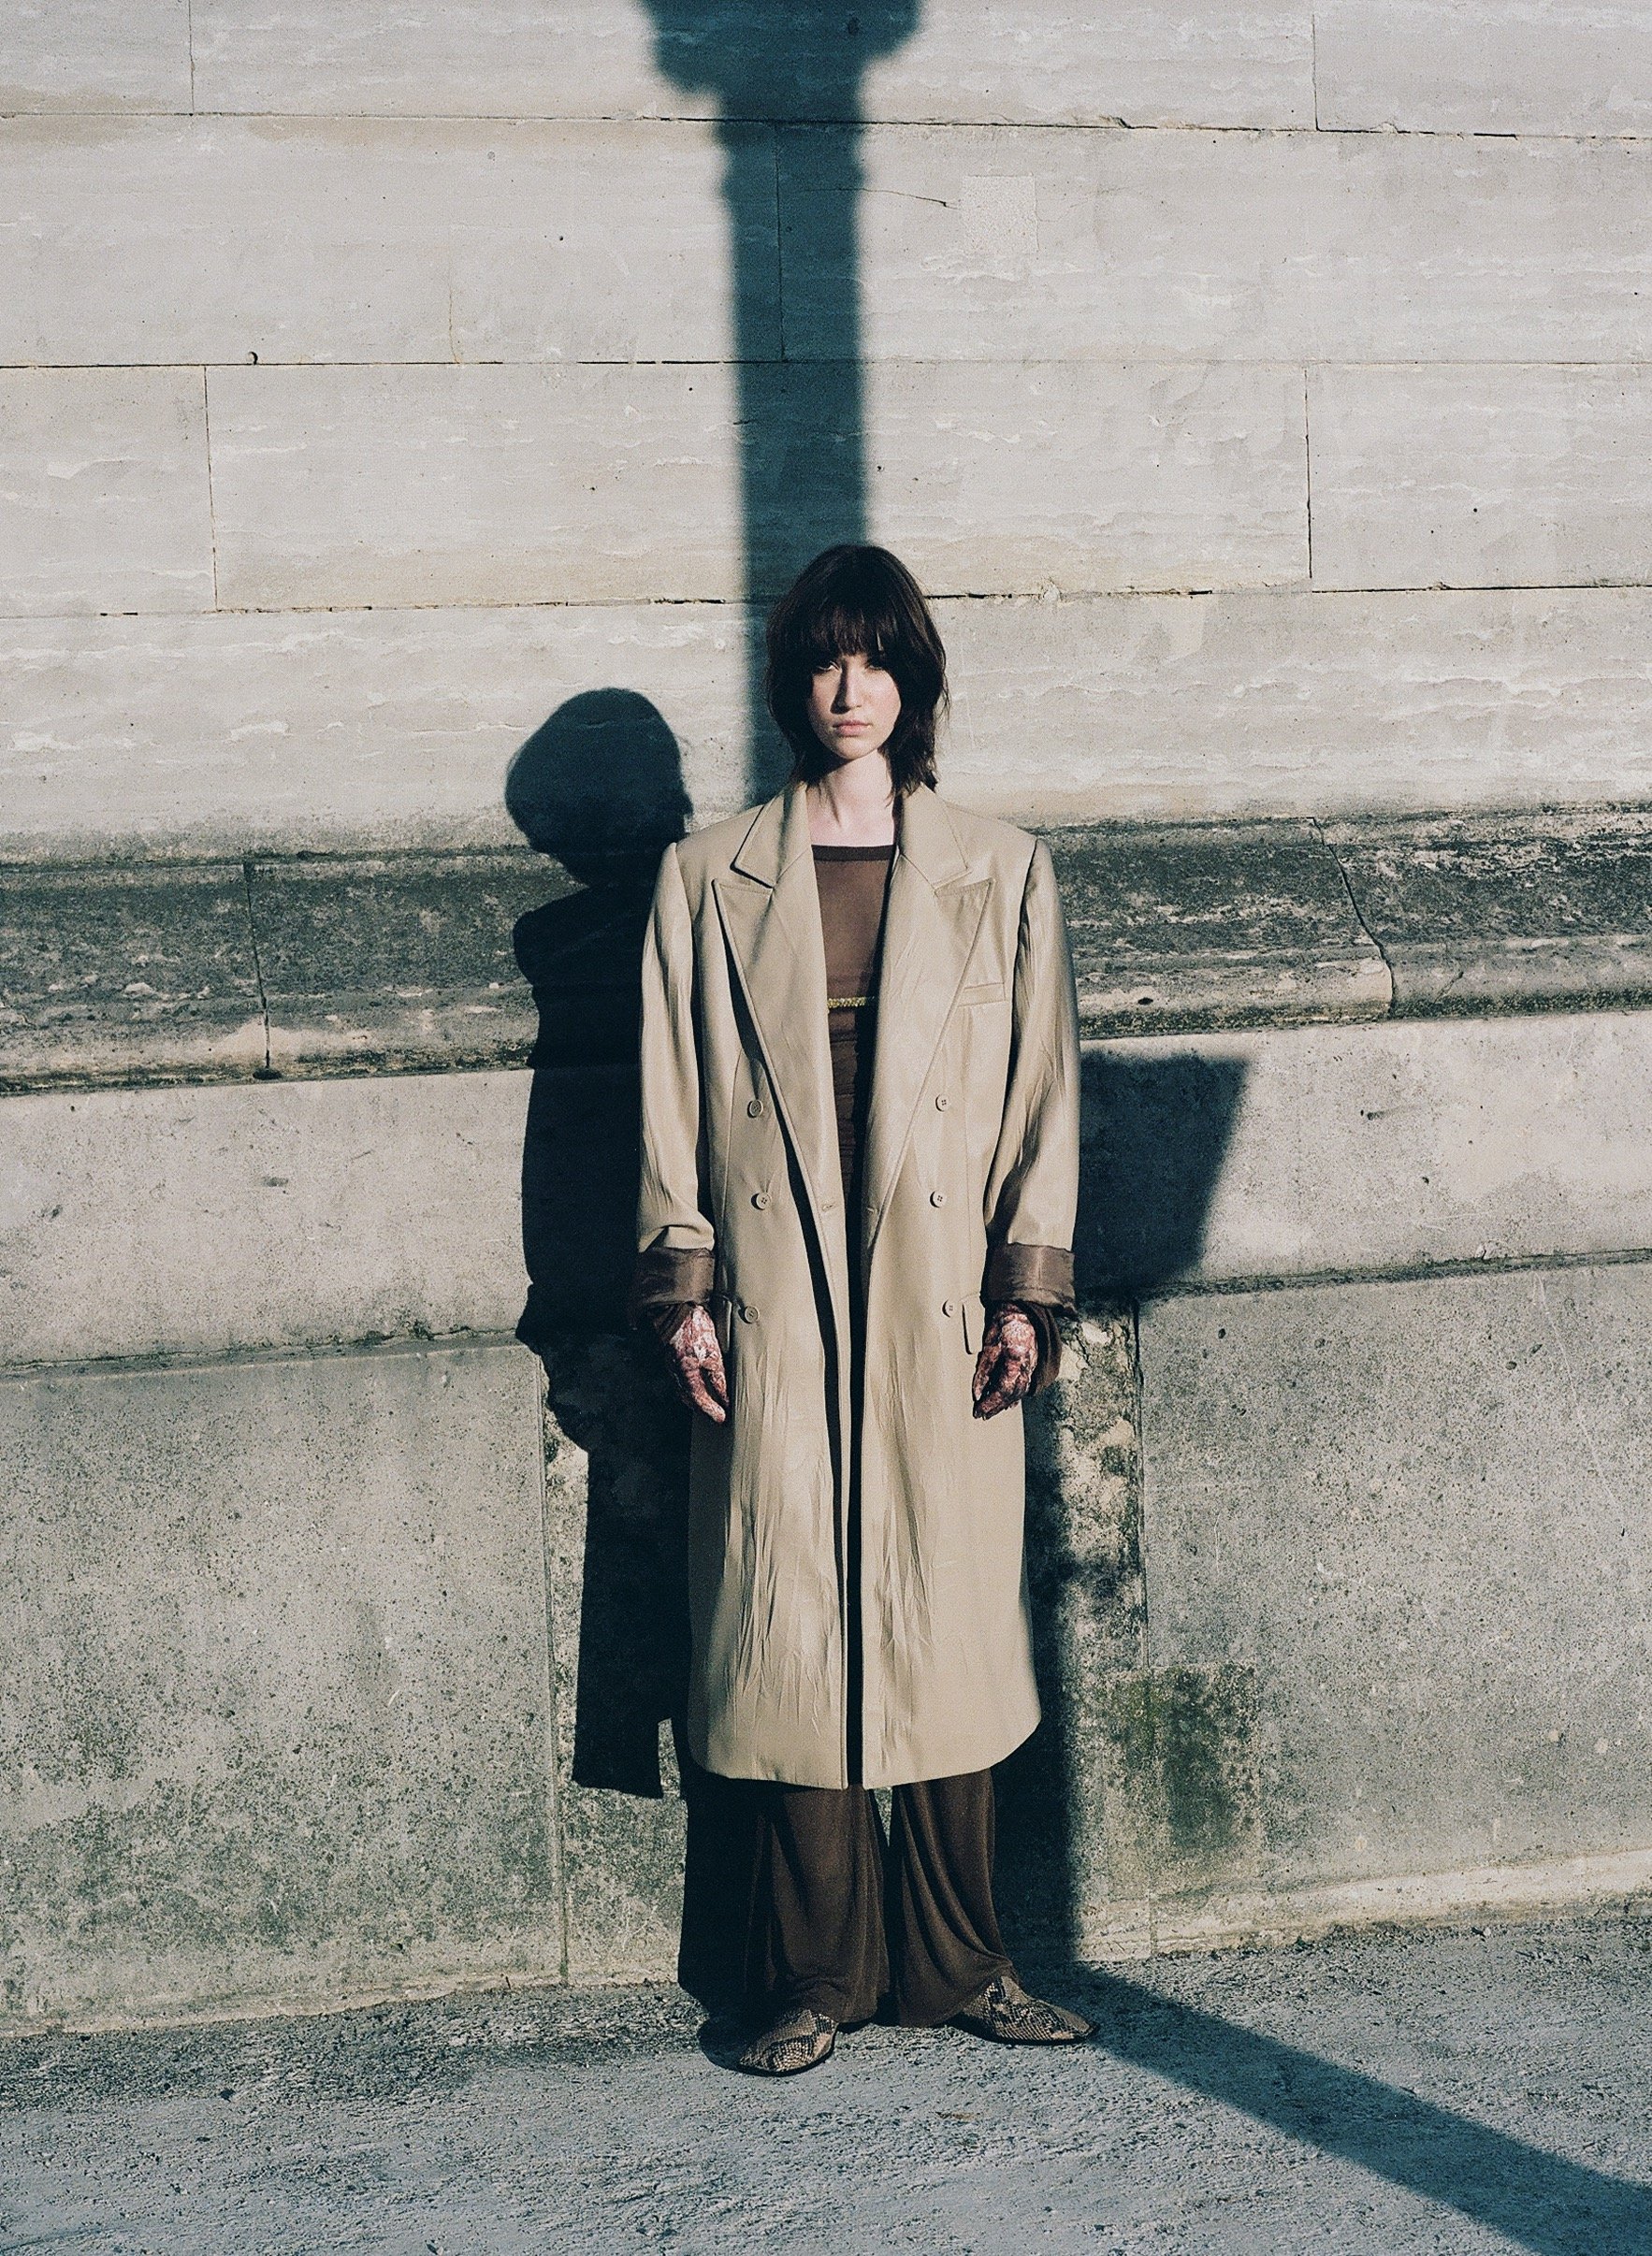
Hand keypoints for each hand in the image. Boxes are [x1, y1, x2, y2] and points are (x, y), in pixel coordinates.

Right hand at [666, 1305, 728, 1423]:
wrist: (675, 1307)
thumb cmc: (694, 1328)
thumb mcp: (712, 1354)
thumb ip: (718, 1376)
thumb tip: (725, 1396)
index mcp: (686, 1375)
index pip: (701, 1401)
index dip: (713, 1411)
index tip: (723, 1419)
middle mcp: (677, 1373)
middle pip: (691, 1398)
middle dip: (704, 1409)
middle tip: (718, 1415)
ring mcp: (673, 1364)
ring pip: (685, 1388)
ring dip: (698, 1398)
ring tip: (710, 1402)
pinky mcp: (674, 1354)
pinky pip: (682, 1377)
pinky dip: (691, 1385)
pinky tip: (698, 1381)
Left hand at [972, 1305, 1038, 1419]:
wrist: (1022, 1310)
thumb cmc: (1004, 1323)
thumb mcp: (989, 1346)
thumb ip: (984, 1371)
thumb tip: (977, 1391)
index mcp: (1017, 1362)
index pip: (1002, 1390)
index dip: (990, 1402)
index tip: (978, 1410)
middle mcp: (1027, 1367)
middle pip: (1011, 1395)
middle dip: (996, 1406)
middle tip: (982, 1414)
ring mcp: (1032, 1366)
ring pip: (1018, 1392)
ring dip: (1004, 1403)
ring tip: (991, 1409)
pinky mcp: (1032, 1364)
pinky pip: (1024, 1385)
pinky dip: (1014, 1395)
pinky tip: (1007, 1401)